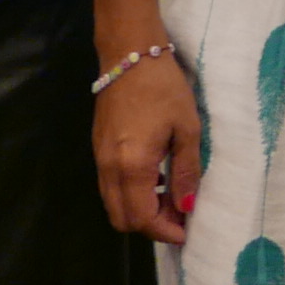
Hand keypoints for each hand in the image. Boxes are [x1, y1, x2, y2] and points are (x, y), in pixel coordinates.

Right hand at [91, 50, 201, 243]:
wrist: (129, 53)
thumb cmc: (164, 87)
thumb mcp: (186, 128)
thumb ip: (186, 171)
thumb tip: (187, 206)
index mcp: (132, 165)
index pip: (142, 218)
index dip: (164, 231)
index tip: (186, 230)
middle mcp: (109, 169)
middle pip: (122, 219)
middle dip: (150, 226)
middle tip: (178, 215)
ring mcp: (99, 159)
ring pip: (113, 205)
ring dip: (140, 210)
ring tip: (169, 196)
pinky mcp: (97, 149)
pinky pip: (109, 187)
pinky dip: (130, 194)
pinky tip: (153, 178)